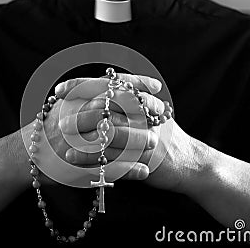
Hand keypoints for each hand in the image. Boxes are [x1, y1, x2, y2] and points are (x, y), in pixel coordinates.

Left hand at [60, 78, 210, 193]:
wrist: (191, 163)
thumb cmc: (166, 137)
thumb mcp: (152, 113)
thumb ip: (131, 100)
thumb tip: (105, 86)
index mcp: (144, 100)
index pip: (109, 85)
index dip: (82, 85)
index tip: (60, 90)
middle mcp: (145, 115)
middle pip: (107, 106)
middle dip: (80, 109)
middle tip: (57, 114)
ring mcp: (146, 137)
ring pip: (109, 132)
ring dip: (84, 135)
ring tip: (62, 138)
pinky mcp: (145, 159)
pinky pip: (114, 157)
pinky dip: (93, 158)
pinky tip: (75, 159)